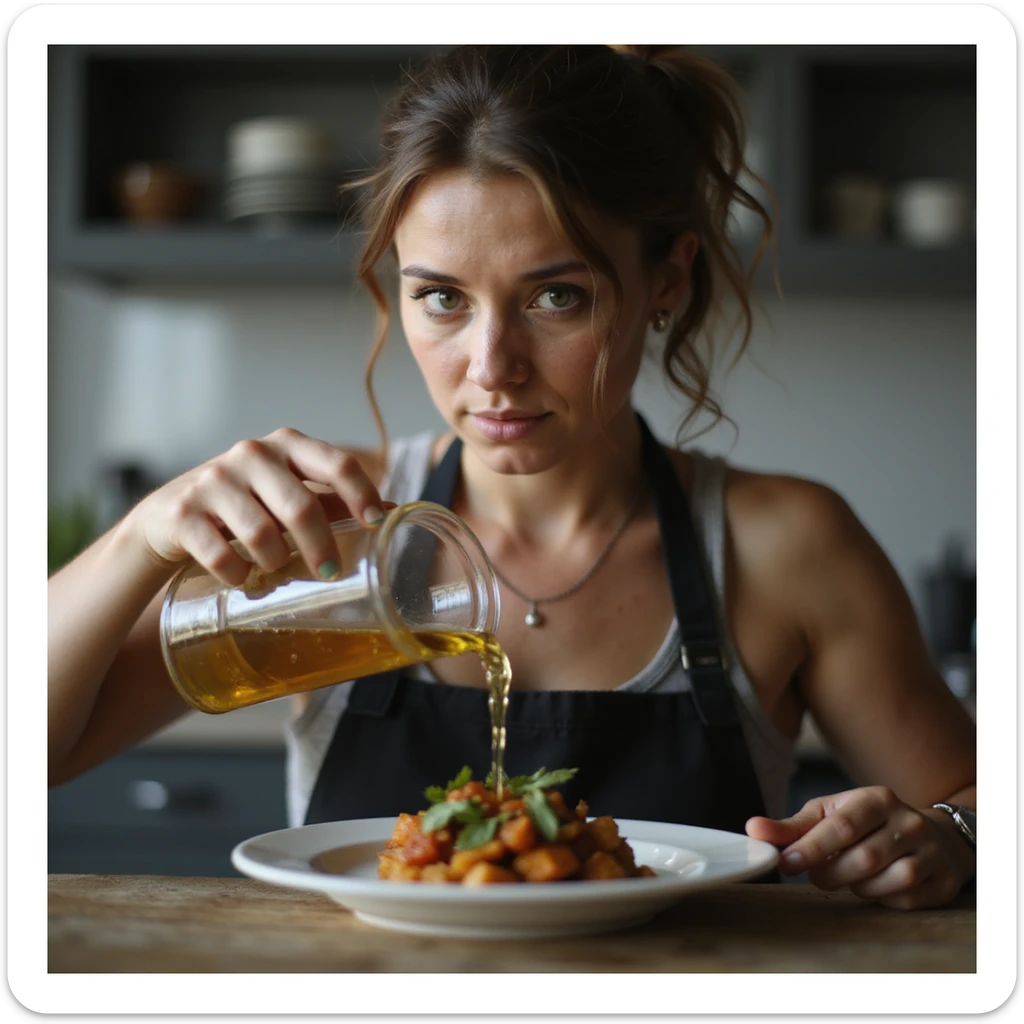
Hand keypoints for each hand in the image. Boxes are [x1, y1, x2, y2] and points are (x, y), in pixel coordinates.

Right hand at [127, 427, 390, 586]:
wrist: (169, 516)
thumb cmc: (245, 503)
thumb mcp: (289, 491)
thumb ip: (334, 499)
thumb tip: (394, 510)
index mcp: (286, 444)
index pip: (337, 463)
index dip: (363, 494)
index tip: (376, 524)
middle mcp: (251, 453)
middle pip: (302, 507)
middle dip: (321, 547)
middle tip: (329, 572)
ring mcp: (213, 480)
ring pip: (262, 534)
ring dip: (275, 562)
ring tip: (274, 568)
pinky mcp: (182, 512)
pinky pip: (221, 554)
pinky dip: (237, 574)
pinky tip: (240, 577)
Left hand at [745, 786, 974, 909]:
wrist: (931, 834)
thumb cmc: (867, 823)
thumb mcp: (829, 814)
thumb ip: (793, 826)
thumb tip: (753, 830)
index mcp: (877, 799)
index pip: (842, 826)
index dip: (812, 847)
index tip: (786, 862)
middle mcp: (908, 822)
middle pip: (862, 858)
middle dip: (830, 873)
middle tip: (815, 874)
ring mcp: (930, 852)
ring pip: (885, 882)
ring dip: (856, 887)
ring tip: (848, 876)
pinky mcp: (941, 881)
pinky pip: (904, 900)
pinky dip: (881, 899)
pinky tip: (875, 886)